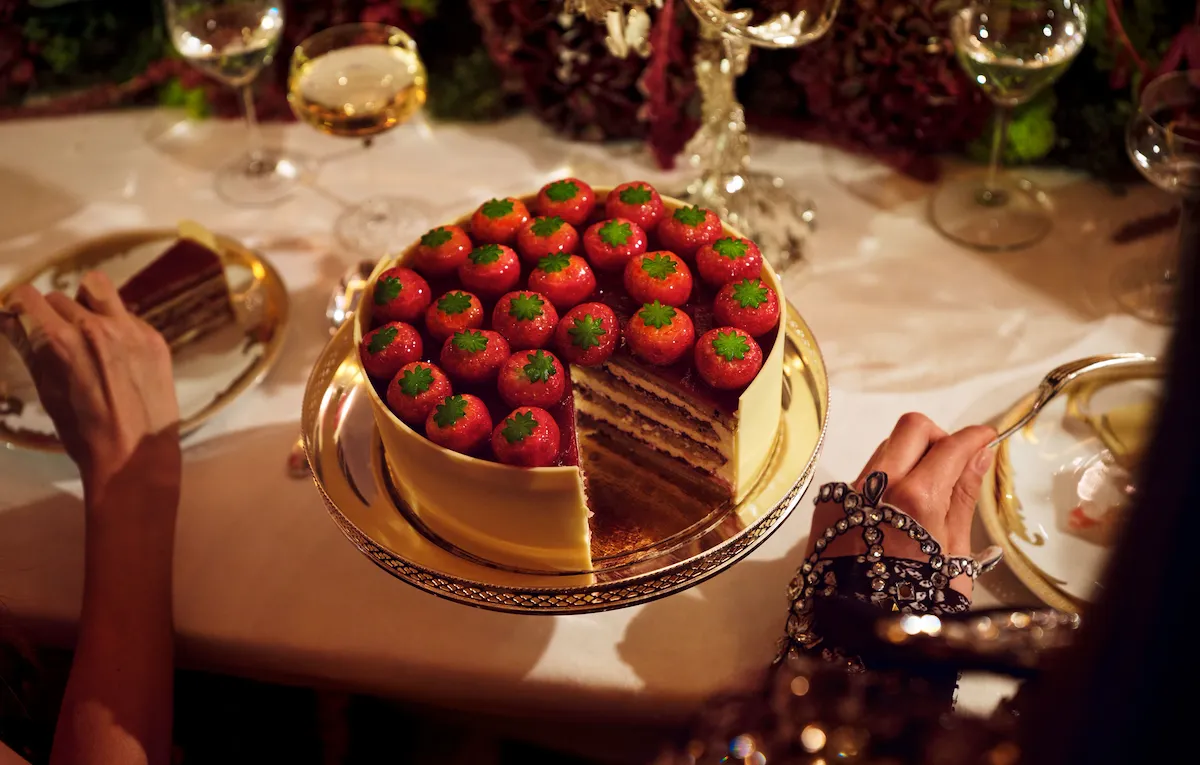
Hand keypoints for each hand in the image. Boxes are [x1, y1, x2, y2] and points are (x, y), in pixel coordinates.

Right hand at [1, 272, 180, 504]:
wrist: (135, 456)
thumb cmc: (82, 431)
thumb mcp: (46, 390)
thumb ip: (29, 348)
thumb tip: (11, 320)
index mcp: (59, 340)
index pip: (28, 296)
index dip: (20, 307)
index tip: (22, 318)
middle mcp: (94, 326)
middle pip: (60, 297)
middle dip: (51, 314)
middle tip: (58, 338)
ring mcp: (129, 329)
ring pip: (97, 288)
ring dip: (85, 301)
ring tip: (88, 327)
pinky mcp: (154, 337)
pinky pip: (127, 313)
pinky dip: (116, 324)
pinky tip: (119, 351)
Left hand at [808, 413, 995, 595]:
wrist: (857, 633)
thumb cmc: (919, 601)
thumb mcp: (953, 552)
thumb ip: (963, 497)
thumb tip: (980, 455)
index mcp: (915, 498)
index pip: (951, 446)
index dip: (975, 437)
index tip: (986, 438)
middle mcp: (877, 485)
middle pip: (912, 428)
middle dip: (938, 437)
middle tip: (952, 462)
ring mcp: (849, 492)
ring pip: (885, 449)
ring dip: (910, 458)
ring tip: (924, 495)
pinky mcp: (829, 503)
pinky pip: (863, 475)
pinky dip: (885, 481)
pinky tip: (894, 515)